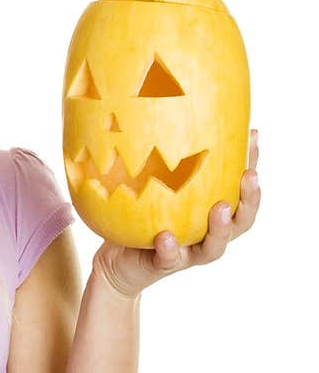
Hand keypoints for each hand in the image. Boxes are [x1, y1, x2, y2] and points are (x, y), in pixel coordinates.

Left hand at [91, 128, 260, 299]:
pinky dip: (169, 248)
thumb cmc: (143, 215)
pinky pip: (169, 259)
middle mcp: (207, 234)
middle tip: (250, 176)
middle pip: (242, 221)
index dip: (252, 163)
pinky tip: (165, 235)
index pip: (241, 188)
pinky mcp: (163, 265)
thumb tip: (169, 107)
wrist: (118, 259)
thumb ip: (170, 158)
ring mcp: (188, 252)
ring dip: (220, 228)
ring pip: (214, 247)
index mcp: (212, 212)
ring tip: (220, 209)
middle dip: (249, 199)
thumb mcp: (157, 183)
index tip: (254, 136)